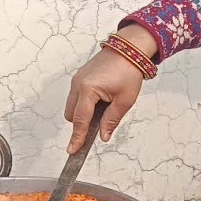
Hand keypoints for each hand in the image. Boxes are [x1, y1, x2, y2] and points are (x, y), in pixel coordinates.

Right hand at [64, 25, 158, 152]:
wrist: (129, 49)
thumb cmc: (129, 71)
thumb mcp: (124, 100)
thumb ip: (111, 120)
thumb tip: (103, 136)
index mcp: (88, 89)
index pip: (80, 120)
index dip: (77, 137)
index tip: (72, 150)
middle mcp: (78, 84)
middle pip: (71, 115)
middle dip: (82, 123)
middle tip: (101, 124)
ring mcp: (77, 80)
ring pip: (72, 106)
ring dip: (83, 113)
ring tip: (105, 107)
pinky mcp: (80, 77)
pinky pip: (77, 96)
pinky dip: (85, 103)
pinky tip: (101, 100)